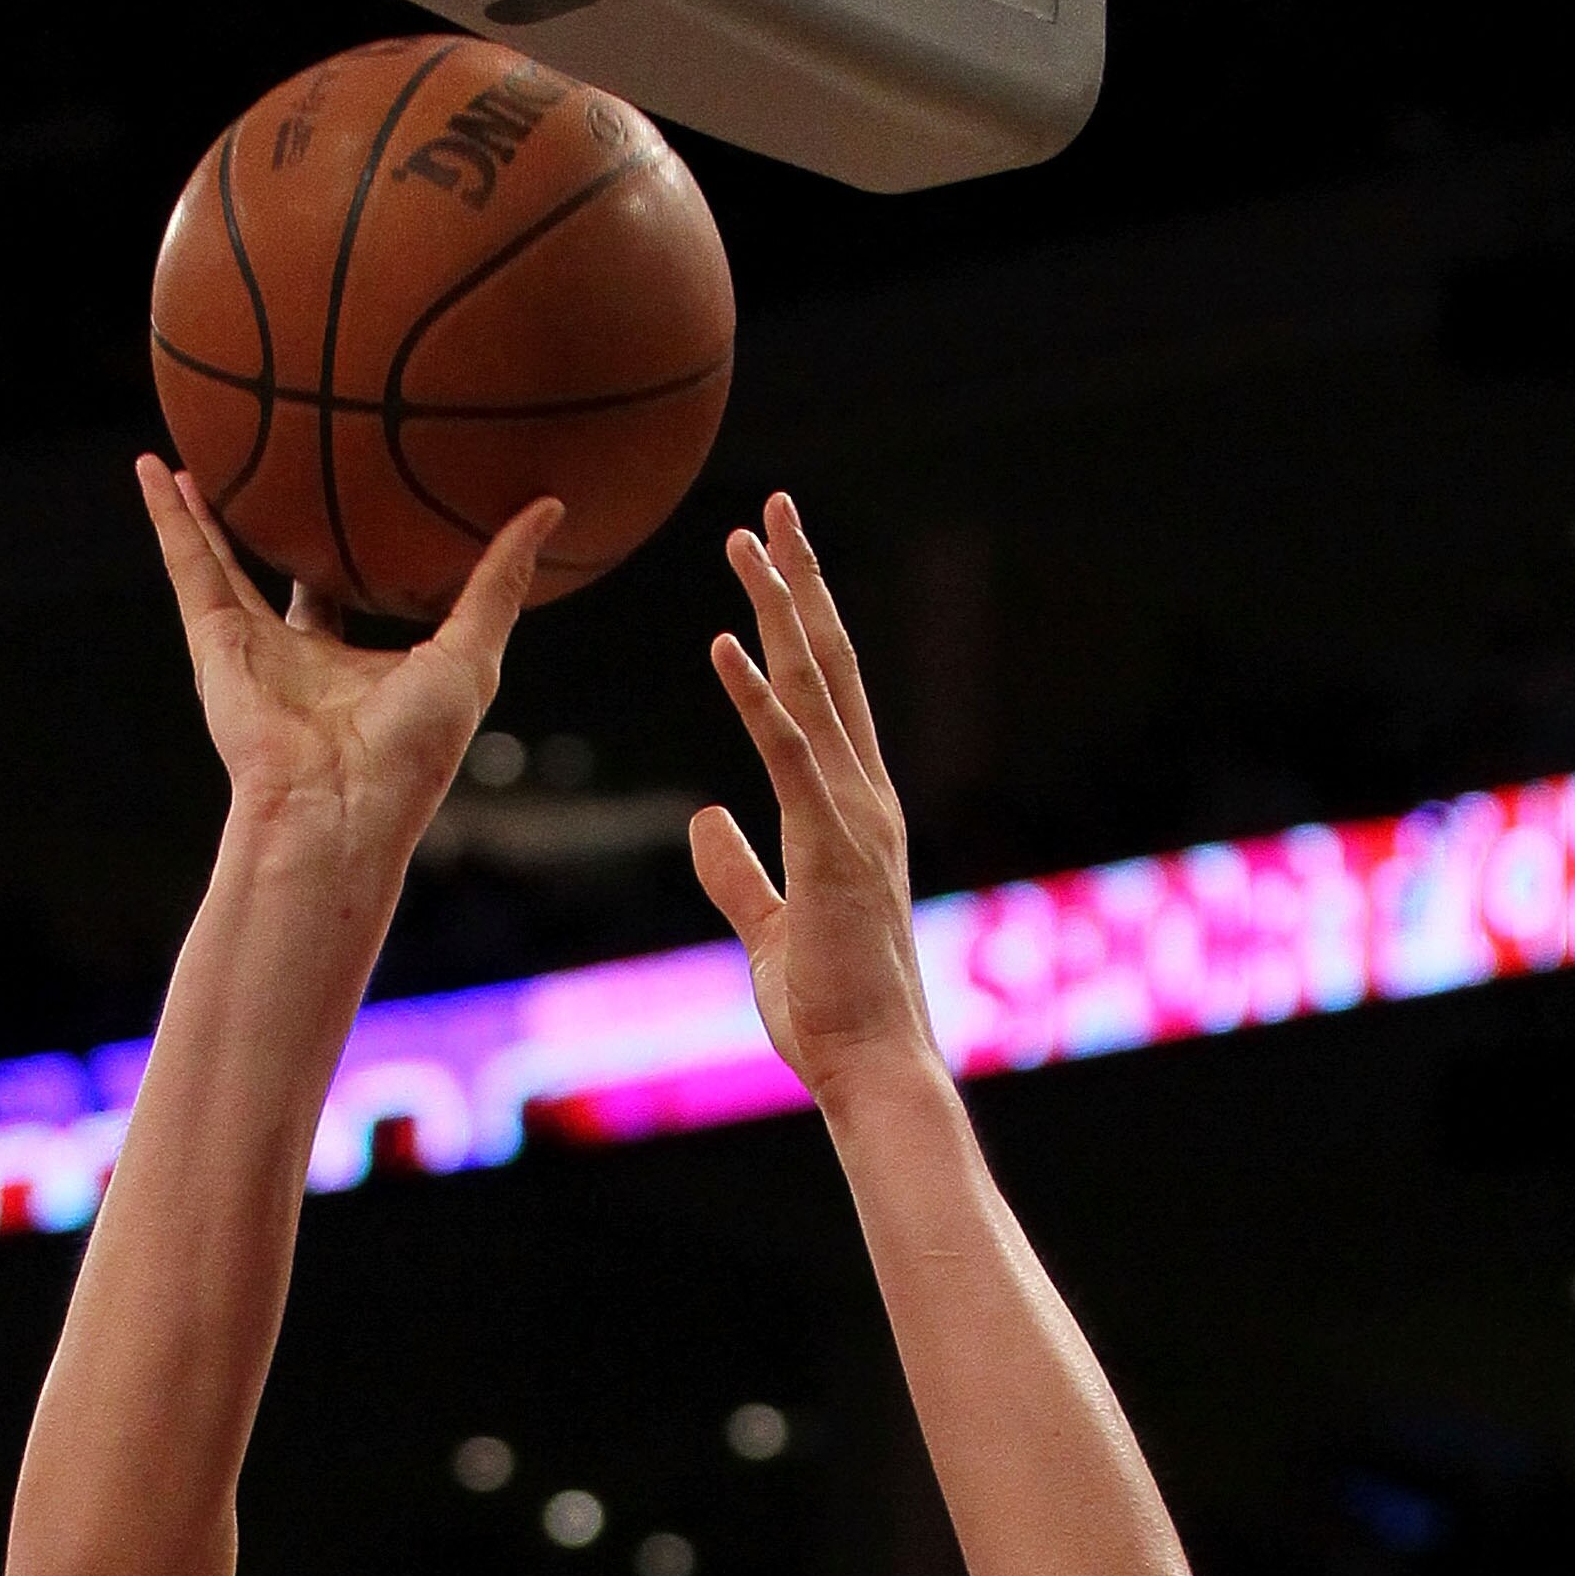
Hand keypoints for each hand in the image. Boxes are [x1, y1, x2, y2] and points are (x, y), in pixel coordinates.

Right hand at [139, 462, 561, 874]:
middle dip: (274, 534)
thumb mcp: (472, 653)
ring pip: (219, 562)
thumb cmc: (412, 751)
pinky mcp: (216, 643)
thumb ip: (499, 580)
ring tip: (188, 459)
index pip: (351, 599)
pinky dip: (165, 517)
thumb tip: (551, 506)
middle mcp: (298, 656)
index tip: (363, 503)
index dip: (353, 553)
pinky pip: (189, 564)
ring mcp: (251, 649)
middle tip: (273, 475)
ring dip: (199, 514)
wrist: (339, 806)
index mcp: (354, 664)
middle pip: (279, 577)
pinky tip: (151, 467)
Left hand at [690, 493, 934, 1110]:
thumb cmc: (829, 1011)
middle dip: (800, 581)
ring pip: (815, 689)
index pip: (825, 695)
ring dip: (780, 609)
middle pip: (830, 665)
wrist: (871, 1067)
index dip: (799, 622)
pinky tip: (726, 643)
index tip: (775, 561)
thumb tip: (704, 822)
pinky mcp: (831, 849)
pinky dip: (757, 697)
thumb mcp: (770, 927)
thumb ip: (738, 871)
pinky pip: (789, 756)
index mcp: (852, 810)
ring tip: (748, 540)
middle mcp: (865, 795)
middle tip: (774, 508)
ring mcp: (854, 817)